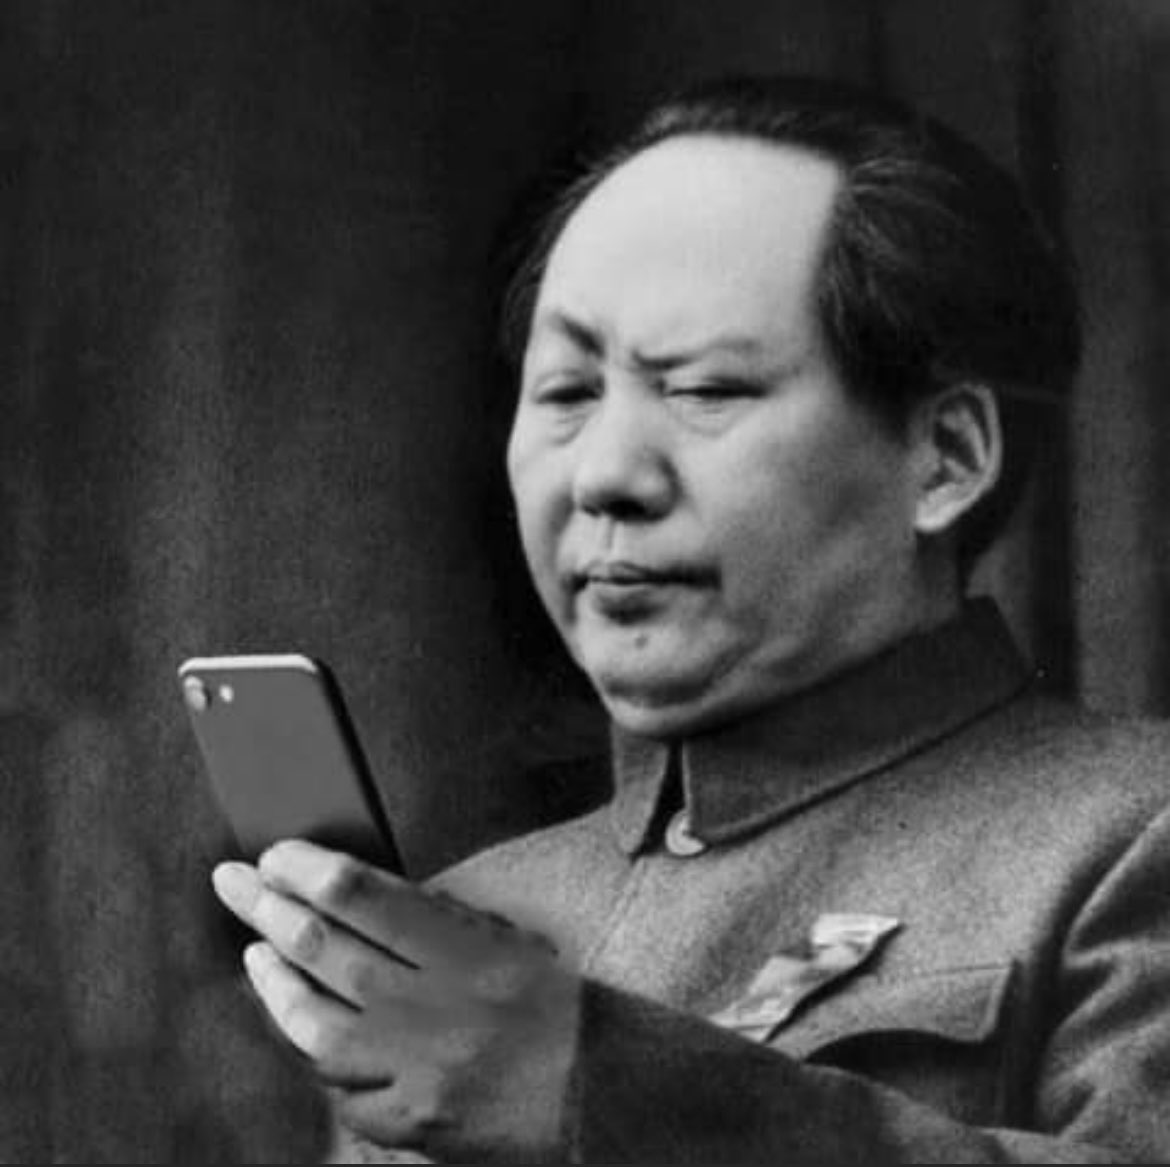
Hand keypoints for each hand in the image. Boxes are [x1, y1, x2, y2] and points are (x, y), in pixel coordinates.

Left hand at [211, 840, 579, 1161]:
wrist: (608, 1096)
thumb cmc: (562, 1007)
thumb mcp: (510, 943)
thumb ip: (436, 924)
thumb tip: (357, 898)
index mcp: (470, 953)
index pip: (365, 897)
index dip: (309, 870)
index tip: (278, 855)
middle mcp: (439, 1012)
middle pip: (327, 952)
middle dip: (268, 911)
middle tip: (234, 882)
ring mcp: (422, 1075)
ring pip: (316, 1029)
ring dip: (276, 986)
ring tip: (255, 955)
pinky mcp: (416, 1125)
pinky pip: (344, 1092)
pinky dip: (318, 1057)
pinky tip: (305, 1030)